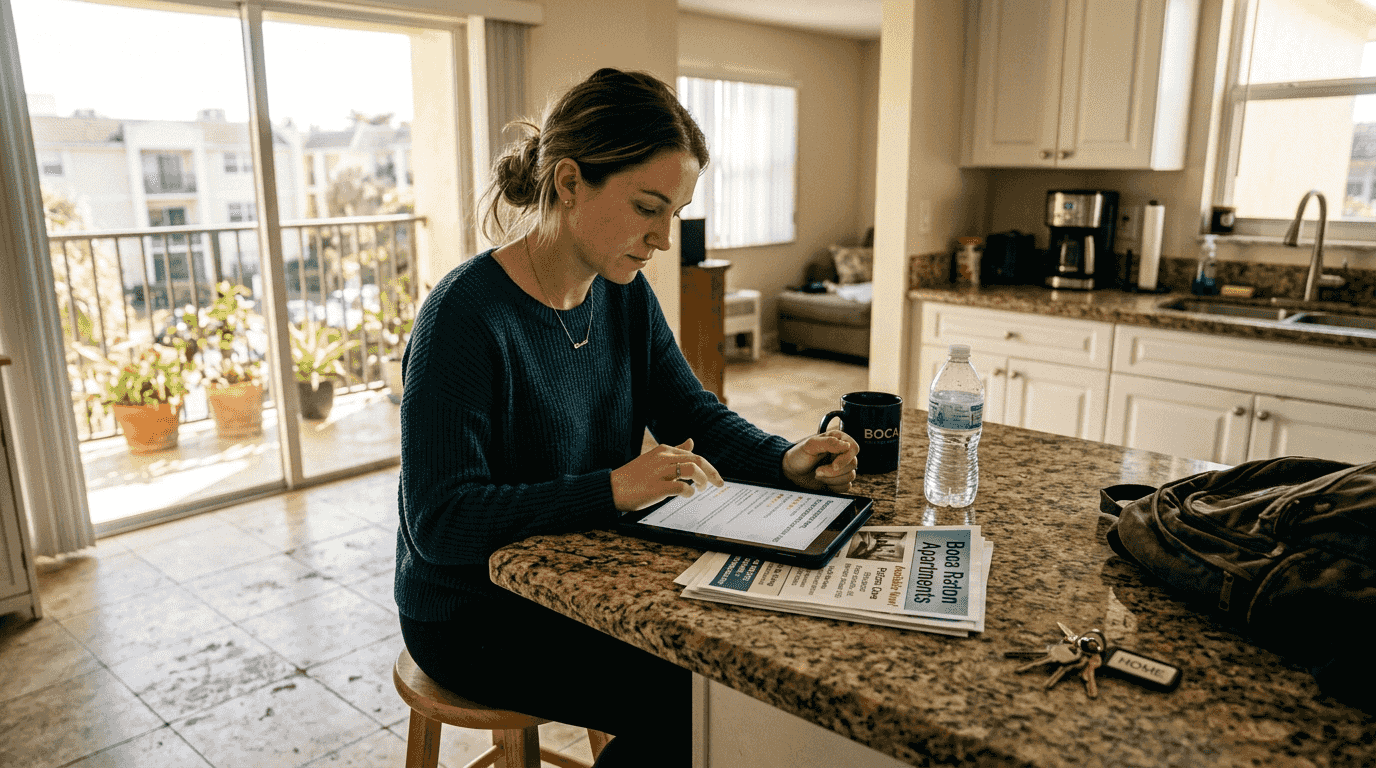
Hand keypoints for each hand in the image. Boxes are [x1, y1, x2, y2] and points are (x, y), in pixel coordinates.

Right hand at [610, 438, 724, 511]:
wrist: (612, 488)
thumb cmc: (634, 476)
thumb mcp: (655, 458)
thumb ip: (675, 450)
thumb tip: (691, 441)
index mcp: (664, 450)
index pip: (694, 454)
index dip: (709, 466)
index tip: (715, 477)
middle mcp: (664, 458)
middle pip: (698, 460)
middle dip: (712, 473)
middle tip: (719, 484)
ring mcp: (660, 472)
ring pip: (693, 469)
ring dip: (702, 480)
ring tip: (701, 490)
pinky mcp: (657, 487)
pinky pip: (681, 486)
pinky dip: (689, 491)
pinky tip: (687, 495)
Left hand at [782, 430, 858, 492]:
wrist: (791, 472)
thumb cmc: (799, 456)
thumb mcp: (810, 446)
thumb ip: (828, 443)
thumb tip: (846, 445)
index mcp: (838, 440)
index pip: (853, 448)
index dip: (846, 458)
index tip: (834, 465)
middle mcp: (842, 453)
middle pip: (852, 464)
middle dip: (833, 471)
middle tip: (817, 471)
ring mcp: (842, 467)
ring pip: (850, 476)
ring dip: (832, 479)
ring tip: (818, 474)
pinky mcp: (840, 480)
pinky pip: (846, 486)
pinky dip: (834, 486)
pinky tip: (823, 482)